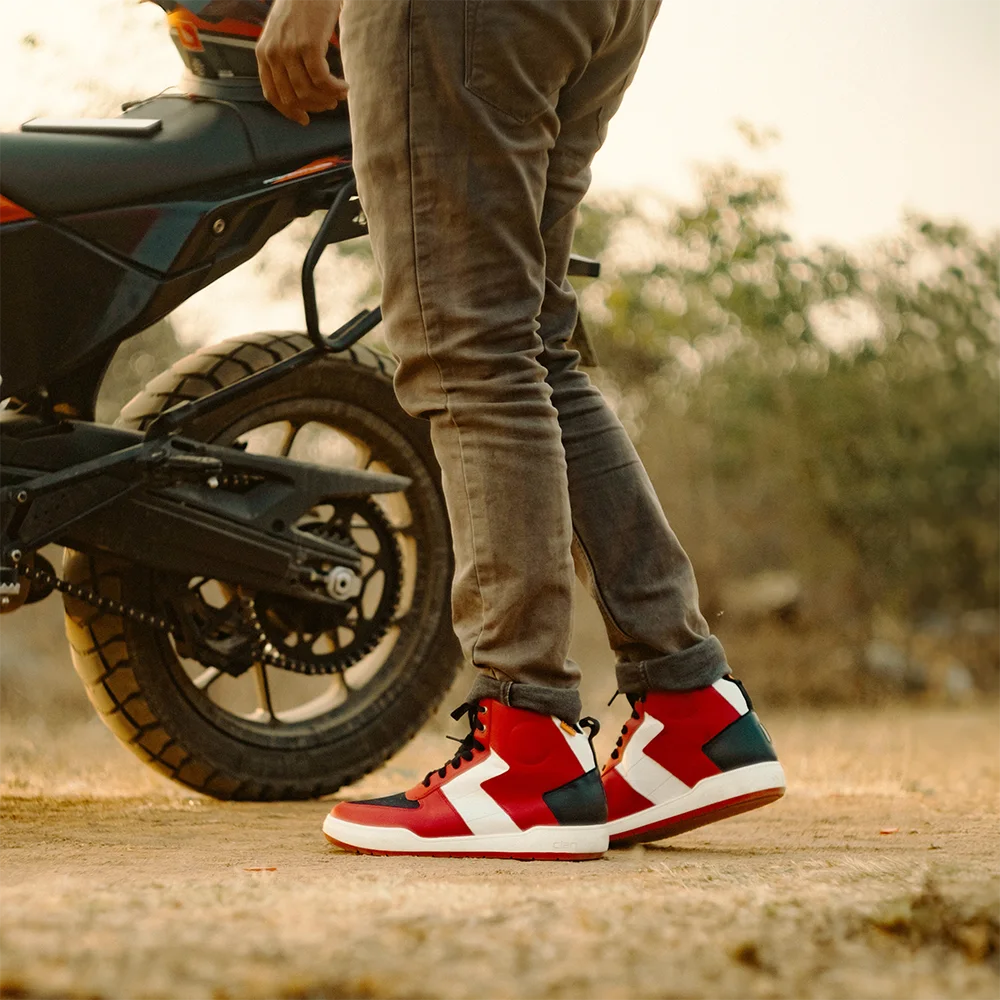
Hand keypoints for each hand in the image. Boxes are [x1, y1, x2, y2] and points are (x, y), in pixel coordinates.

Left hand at [257, 0, 347, 125]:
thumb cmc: (300, 8)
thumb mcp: (282, 35)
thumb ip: (284, 59)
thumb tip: (300, 90)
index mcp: (264, 53)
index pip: (273, 94)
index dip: (290, 112)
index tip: (305, 119)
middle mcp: (273, 53)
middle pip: (293, 97)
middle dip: (314, 106)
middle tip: (330, 104)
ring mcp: (290, 50)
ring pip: (307, 92)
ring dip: (326, 99)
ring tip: (339, 95)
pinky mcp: (309, 45)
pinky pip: (322, 80)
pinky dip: (335, 89)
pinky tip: (344, 87)